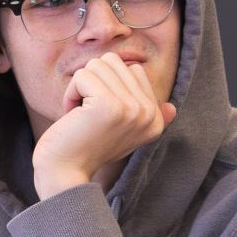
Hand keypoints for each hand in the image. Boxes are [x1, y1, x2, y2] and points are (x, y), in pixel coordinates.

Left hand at [31, 53, 175, 198]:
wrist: (64, 174)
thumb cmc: (86, 149)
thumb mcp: (124, 131)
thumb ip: (145, 114)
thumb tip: (172, 107)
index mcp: (156, 119)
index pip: (133, 70)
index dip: (107, 85)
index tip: (101, 115)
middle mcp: (149, 114)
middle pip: (114, 62)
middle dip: (92, 83)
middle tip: (86, 114)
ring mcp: (132, 109)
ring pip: (97, 65)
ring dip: (79, 88)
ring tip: (80, 115)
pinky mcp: (109, 105)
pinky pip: (82, 75)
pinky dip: (69, 93)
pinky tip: (72, 116)